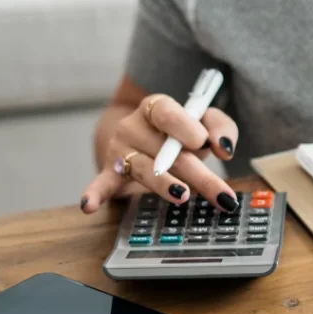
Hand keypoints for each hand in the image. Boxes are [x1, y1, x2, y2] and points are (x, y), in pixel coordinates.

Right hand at [80, 94, 239, 212]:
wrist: (142, 134)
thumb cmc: (181, 130)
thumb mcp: (205, 122)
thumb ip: (220, 127)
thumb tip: (224, 148)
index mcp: (157, 107)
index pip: (168, 114)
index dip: (185, 128)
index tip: (203, 143)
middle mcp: (134, 126)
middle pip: (166, 151)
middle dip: (198, 175)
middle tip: (223, 195)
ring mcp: (120, 150)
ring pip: (145, 169)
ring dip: (164, 184)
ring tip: (182, 195)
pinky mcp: (110, 172)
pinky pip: (102, 183)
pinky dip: (94, 194)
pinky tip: (88, 206)